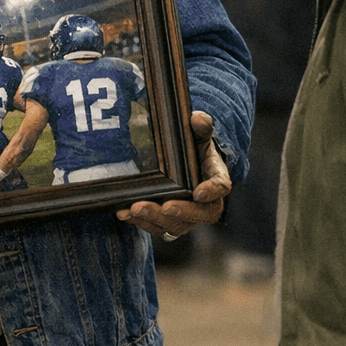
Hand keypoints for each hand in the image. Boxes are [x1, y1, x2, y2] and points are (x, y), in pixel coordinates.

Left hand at [117, 111, 229, 237]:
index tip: (198, 192)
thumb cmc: (194, 149)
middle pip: (199, 214)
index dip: (211, 190)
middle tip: (164, 207)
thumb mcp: (199, 134)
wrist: (186, 163)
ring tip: (135, 210)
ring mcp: (186, 214)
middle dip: (180, 212)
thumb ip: (201, 126)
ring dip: (155, 219)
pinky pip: (157, 227)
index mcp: (216, 178)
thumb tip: (197, 118)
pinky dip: (140, 222)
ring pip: (175, 224)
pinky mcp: (168, 220)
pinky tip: (124, 213)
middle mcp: (205, 202)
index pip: (220, 186)